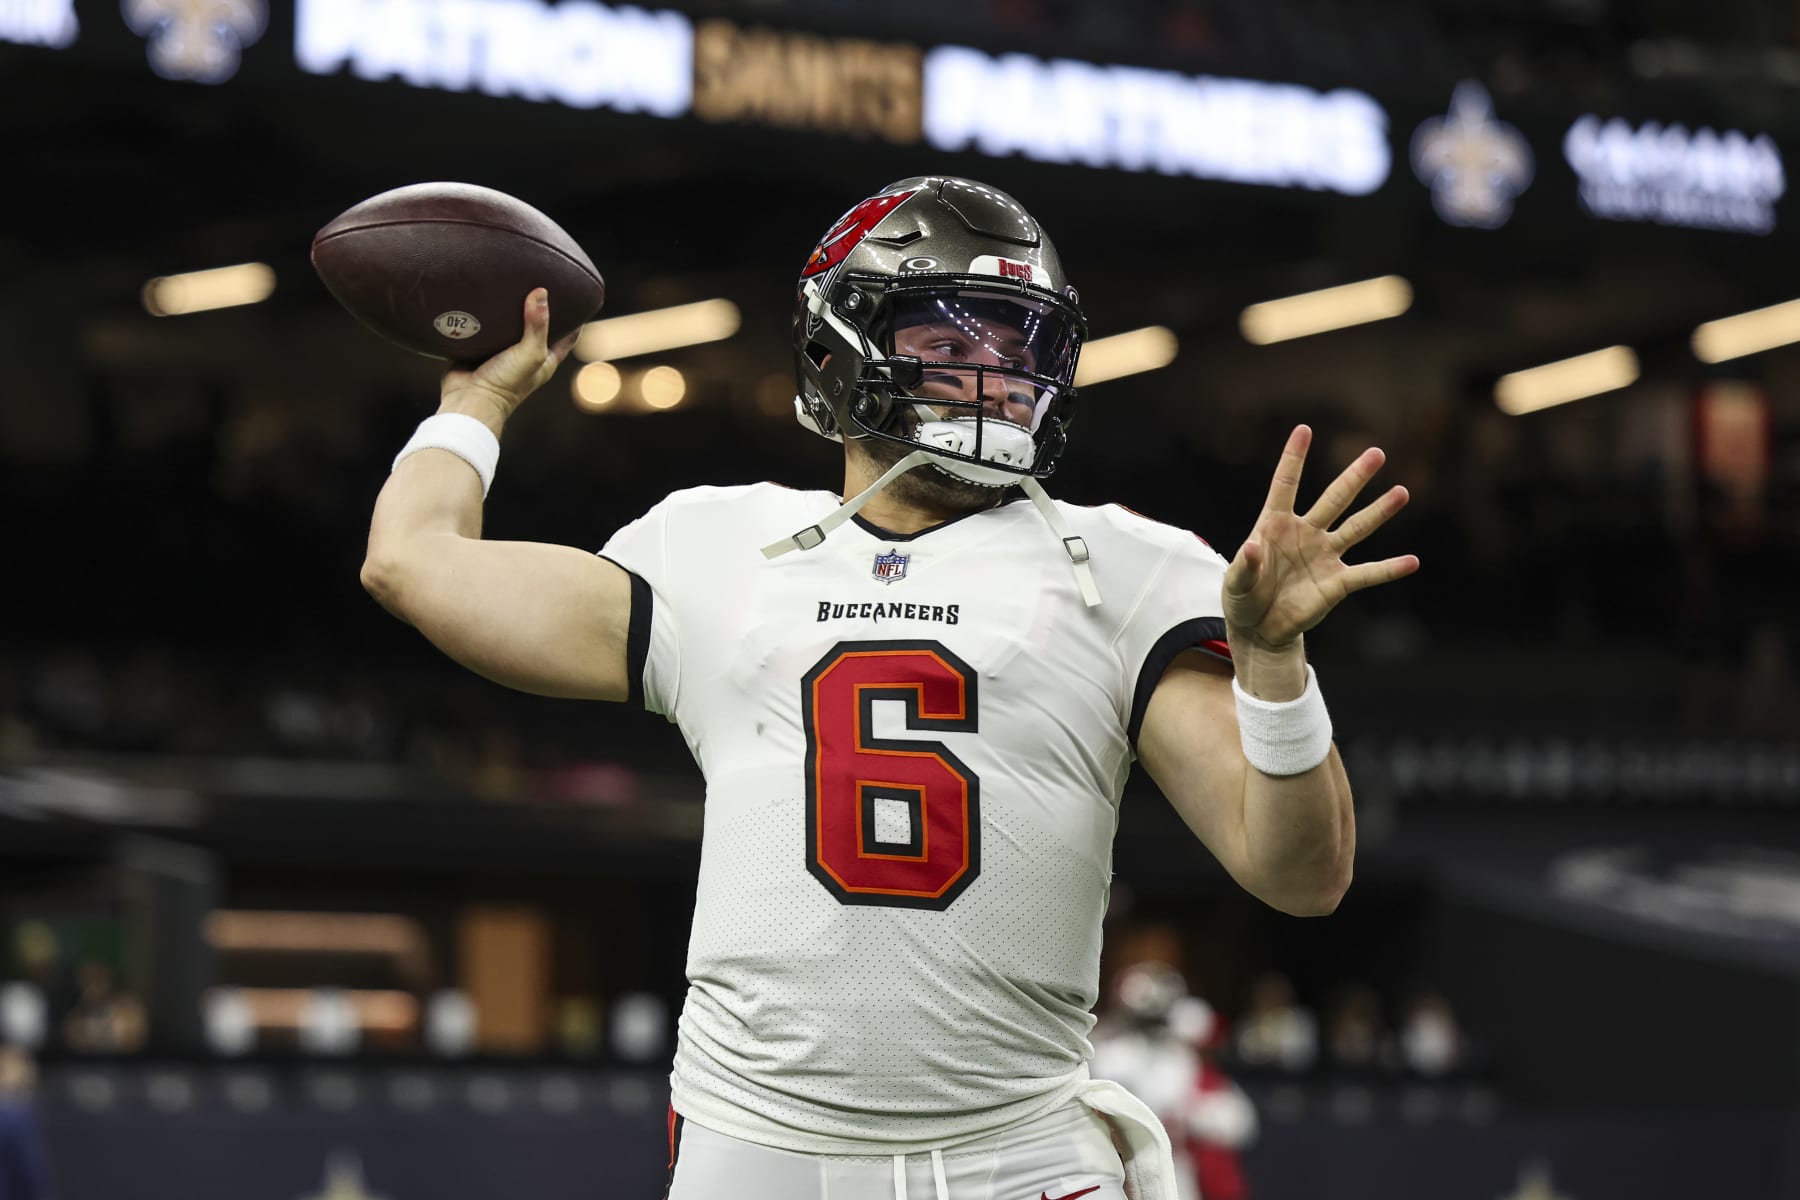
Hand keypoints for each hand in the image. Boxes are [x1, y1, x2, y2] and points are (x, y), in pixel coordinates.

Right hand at [438, 288, 580, 433]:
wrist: (469, 398)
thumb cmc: (506, 383)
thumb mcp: (530, 353)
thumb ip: (537, 325)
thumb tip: (541, 292)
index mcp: (545, 360)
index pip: (567, 336)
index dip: (575, 319)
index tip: (578, 298)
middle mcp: (525, 356)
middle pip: (537, 327)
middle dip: (540, 308)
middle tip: (542, 281)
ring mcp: (501, 352)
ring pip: (509, 325)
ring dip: (510, 308)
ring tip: (512, 282)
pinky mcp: (479, 349)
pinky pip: (484, 328)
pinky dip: (486, 314)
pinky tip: (486, 295)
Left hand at [1224, 425, 1419, 657]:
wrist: (1259, 628)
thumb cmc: (1244, 597)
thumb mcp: (1235, 584)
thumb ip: (1244, 566)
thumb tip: (1252, 548)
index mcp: (1275, 525)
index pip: (1286, 485)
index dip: (1294, 458)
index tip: (1304, 429)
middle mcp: (1305, 533)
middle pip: (1333, 500)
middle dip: (1354, 477)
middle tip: (1376, 453)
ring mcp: (1324, 556)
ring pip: (1356, 528)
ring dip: (1378, 512)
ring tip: (1401, 492)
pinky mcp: (1336, 583)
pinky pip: (1367, 574)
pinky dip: (1389, 569)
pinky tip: (1411, 562)